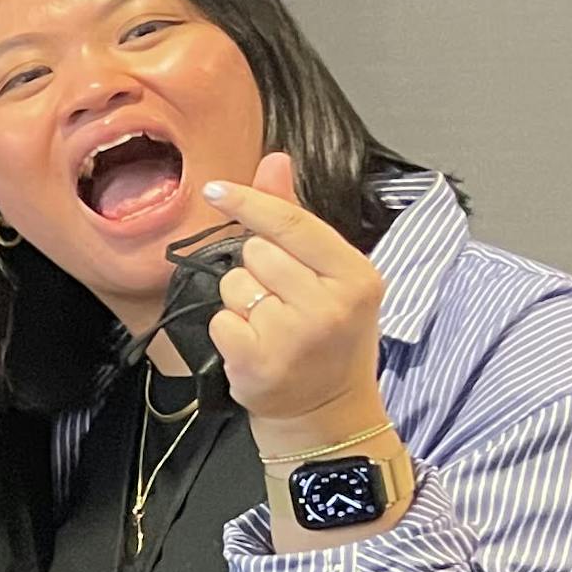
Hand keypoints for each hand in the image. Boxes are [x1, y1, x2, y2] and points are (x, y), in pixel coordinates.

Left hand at [201, 156, 390, 446]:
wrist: (327, 412)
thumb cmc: (329, 337)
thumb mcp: (331, 276)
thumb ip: (296, 218)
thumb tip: (274, 159)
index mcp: (355, 275)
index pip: (293, 225)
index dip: (251, 203)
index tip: (216, 189)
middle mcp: (331, 304)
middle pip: (256, 253)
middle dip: (256, 270)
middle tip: (281, 301)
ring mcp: (295, 336)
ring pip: (234, 285)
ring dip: (241, 301)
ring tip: (271, 326)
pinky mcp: (259, 362)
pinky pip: (220, 320)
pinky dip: (229, 331)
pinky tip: (255, 348)